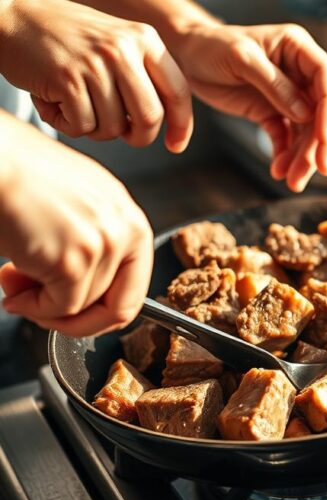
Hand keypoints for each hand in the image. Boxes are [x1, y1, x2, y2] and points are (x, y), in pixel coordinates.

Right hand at [0, 0, 192, 150]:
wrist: (13, 17)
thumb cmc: (67, 39)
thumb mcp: (117, 44)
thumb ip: (144, 75)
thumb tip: (170, 123)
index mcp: (144, 39)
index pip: (178, 92)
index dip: (181, 126)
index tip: (175, 145)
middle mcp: (123, 49)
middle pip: (150, 118)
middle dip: (138, 137)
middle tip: (122, 133)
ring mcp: (95, 64)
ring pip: (113, 127)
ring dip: (95, 129)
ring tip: (78, 107)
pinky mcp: (67, 80)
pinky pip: (82, 127)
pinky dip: (69, 125)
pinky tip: (56, 103)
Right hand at [0, 113, 153, 336]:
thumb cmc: (23, 173)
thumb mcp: (79, 207)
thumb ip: (92, 247)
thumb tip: (83, 291)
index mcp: (130, 220)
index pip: (133, 288)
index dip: (99, 310)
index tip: (70, 310)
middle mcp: (125, 231)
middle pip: (116, 308)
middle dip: (74, 319)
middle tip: (41, 307)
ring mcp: (103, 247)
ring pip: (82, 308)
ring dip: (42, 305)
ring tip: (13, 279)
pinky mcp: (73, 260)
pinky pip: (60, 307)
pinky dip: (32, 307)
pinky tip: (10, 281)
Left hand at [167, 23, 326, 191]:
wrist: (185, 55)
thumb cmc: (210, 45)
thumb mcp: (241, 58)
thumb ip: (274, 84)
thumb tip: (305, 114)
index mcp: (298, 48)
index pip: (326, 78)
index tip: (325, 139)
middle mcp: (300, 72)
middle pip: (322, 110)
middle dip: (321, 142)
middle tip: (319, 169)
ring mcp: (289, 95)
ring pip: (307, 130)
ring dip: (303, 156)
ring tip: (293, 180)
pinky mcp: (273, 113)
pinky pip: (287, 138)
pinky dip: (285, 155)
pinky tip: (278, 170)